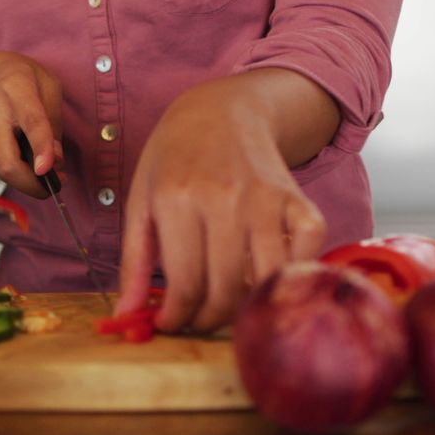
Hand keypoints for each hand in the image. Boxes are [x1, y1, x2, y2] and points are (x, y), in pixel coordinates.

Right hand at [0, 51, 62, 197]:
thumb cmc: (19, 77)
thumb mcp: (46, 84)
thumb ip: (54, 121)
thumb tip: (55, 161)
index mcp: (16, 88)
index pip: (31, 123)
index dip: (41, 149)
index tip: (47, 170)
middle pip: (8, 163)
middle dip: (31, 185)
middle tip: (52, 188)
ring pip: (4, 169)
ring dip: (28, 177)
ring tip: (44, 164)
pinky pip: (2, 163)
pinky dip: (18, 166)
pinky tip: (24, 150)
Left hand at [116, 69, 338, 332]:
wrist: (221, 111)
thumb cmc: (174, 160)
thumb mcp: (140, 203)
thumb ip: (133, 262)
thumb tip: (126, 316)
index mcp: (177, 200)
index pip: (185, 285)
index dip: (177, 317)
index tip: (171, 323)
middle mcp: (224, 199)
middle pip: (225, 290)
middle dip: (207, 319)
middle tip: (197, 319)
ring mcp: (267, 199)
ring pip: (266, 280)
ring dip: (247, 305)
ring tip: (226, 302)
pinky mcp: (298, 199)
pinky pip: (308, 252)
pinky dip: (292, 272)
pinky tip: (265, 271)